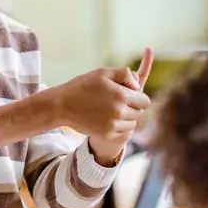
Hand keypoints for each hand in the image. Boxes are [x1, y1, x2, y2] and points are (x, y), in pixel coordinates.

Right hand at [88, 49, 153, 165]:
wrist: (62, 105)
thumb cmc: (83, 86)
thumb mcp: (103, 73)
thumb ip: (125, 74)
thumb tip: (138, 84)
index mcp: (121, 95)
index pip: (145, 101)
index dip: (139, 97)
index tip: (130, 95)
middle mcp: (119, 112)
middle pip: (140, 113)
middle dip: (133, 107)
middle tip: (120, 102)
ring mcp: (113, 125)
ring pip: (133, 124)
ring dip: (127, 118)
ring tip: (114, 110)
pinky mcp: (107, 134)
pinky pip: (123, 132)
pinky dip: (119, 127)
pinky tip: (108, 119)